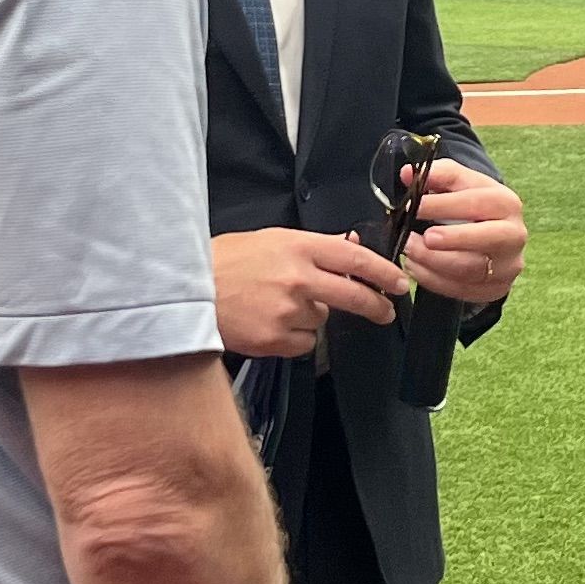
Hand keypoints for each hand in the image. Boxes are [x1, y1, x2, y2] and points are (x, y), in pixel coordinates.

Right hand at [214, 227, 405, 358]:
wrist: (186, 290)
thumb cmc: (227, 260)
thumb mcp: (272, 240)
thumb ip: (314, 247)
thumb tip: (351, 246)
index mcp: (298, 247)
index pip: (355, 259)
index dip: (383, 272)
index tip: (399, 282)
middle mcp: (298, 278)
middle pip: (353, 296)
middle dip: (376, 306)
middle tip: (386, 311)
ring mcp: (287, 311)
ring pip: (322, 320)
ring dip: (311, 316)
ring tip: (277, 305)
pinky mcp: (275, 339)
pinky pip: (303, 343)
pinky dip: (294, 337)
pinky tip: (270, 322)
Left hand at [404, 158, 525, 306]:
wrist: (491, 234)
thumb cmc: (470, 205)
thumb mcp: (459, 184)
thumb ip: (437, 175)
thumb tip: (407, 173)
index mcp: (507, 202)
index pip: (478, 202)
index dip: (444, 204)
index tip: (414, 205)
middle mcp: (515, 234)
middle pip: (487, 238)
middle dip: (451, 239)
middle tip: (420, 237)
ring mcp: (508, 265)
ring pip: (471, 269)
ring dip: (434, 261)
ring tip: (409, 250)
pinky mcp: (496, 288)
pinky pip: (463, 290)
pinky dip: (433, 280)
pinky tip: (415, 267)